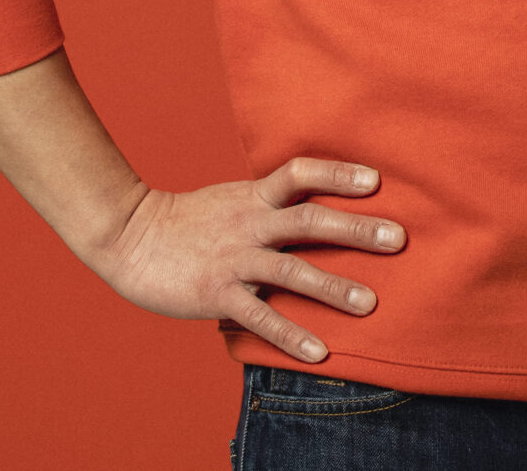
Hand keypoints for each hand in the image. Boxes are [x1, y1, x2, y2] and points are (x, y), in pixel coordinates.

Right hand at [89, 155, 404, 361]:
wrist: (128, 237)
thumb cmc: (186, 223)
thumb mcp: (231, 200)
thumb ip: (269, 203)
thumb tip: (314, 205)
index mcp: (252, 198)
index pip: (300, 173)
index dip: (338, 174)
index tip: (376, 179)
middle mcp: (249, 224)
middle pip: (309, 220)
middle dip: (355, 228)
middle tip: (398, 239)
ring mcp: (234, 259)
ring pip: (291, 270)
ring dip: (333, 287)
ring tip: (370, 303)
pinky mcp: (217, 294)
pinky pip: (261, 316)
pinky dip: (291, 334)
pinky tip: (320, 352)